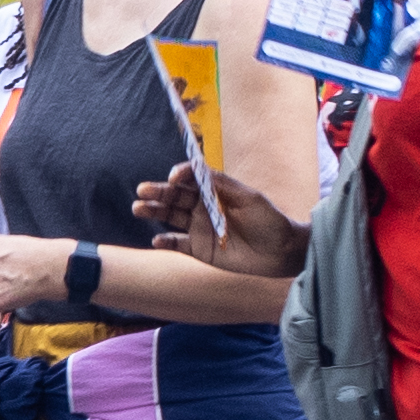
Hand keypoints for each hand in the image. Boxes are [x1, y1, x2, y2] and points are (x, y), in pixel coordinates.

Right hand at [135, 162, 302, 278]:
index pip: (190, 179)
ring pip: (170, 217)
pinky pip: (177, 244)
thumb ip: (223, 184)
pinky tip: (157, 240)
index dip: (180, 175)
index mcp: (213, 191)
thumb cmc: (268, 220)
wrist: (281, 251)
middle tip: (142, 190)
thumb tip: (198, 168)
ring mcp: (199, 228)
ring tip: (139, 208)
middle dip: (158, 192)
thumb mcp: (249, 197)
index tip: (174, 177)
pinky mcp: (199, 249)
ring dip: (154, 212)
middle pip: (175, 197)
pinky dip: (166, 242)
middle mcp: (202, 207)